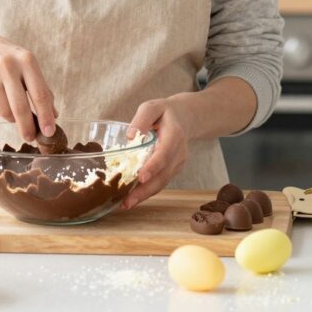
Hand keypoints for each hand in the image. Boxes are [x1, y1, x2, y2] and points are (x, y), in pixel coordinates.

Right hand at [0, 23, 57, 141]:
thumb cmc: (6, 56)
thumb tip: (53, 115)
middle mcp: (8, 66)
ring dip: (10, 116)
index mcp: (26, 60)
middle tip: (30, 137)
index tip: (49, 132)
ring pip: (4, 111)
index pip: (40, 94)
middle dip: (27, 127)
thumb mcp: (26, 64)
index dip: (46, 116)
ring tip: (10, 107)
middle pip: (20, 108)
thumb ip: (41, 87)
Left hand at [122, 95, 197, 209]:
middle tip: (127, 201)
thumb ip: (142, 118)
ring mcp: (178, 163)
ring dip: (144, 195)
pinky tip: (132, 198)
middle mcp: (179, 152)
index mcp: (174, 135)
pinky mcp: (173, 169)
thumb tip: (131, 136)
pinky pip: (161, 182)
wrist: (186, 117)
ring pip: (162, 182)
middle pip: (163, 175)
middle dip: (145, 190)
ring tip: (125, 204)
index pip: (164, 153)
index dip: (154, 166)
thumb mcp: (153, 106)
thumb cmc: (164, 112)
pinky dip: (147, 192)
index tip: (141, 178)